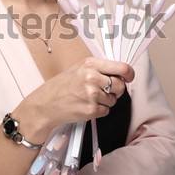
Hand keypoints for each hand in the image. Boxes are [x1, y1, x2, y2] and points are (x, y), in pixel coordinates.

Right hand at [14, 57, 133, 143]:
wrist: (45, 104)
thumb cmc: (62, 86)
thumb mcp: (79, 69)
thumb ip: (99, 69)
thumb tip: (121, 73)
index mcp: (90, 64)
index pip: (121, 67)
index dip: (129, 74)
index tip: (129, 78)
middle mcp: (92, 77)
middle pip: (120, 85)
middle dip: (116, 90)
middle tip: (104, 91)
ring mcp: (92, 94)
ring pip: (114, 99)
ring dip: (106, 101)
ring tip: (90, 99)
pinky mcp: (91, 109)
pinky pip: (106, 110)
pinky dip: (99, 111)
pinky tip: (86, 106)